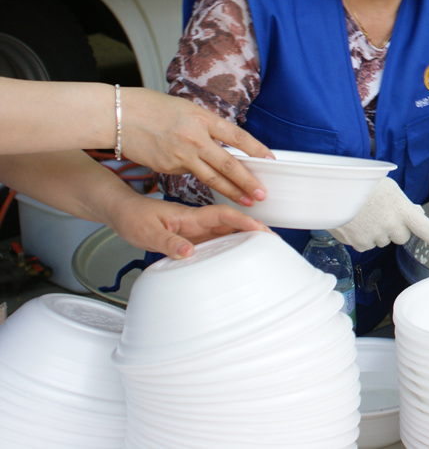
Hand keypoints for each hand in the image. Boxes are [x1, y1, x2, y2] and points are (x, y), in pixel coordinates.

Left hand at [106, 193, 270, 258]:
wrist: (121, 210)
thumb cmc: (133, 217)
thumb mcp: (146, 232)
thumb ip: (168, 242)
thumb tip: (189, 252)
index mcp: (189, 216)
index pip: (222, 216)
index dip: (243, 221)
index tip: (260, 228)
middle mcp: (196, 221)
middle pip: (231, 223)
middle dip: (253, 228)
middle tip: (272, 239)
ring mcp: (195, 227)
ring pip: (226, 230)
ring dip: (245, 235)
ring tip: (263, 245)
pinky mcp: (191, 234)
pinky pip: (215, 237)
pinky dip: (230, 241)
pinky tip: (237, 249)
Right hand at [122, 88, 270, 205]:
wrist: (118, 115)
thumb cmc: (151, 108)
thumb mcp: (187, 109)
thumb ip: (206, 126)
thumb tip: (223, 142)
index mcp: (203, 118)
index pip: (237, 136)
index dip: (256, 149)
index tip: (270, 159)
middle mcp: (195, 138)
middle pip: (228, 163)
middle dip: (247, 181)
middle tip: (262, 194)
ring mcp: (181, 154)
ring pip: (212, 177)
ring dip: (231, 191)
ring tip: (246, 202)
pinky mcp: (167, 167)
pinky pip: (188, 174)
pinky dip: (199, 178)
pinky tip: (205, 181)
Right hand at [330, 177, 428, 250]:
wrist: (333, 188)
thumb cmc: (362, 183)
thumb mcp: (389, 188)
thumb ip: (403, 204)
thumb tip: (415, 213)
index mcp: (402, 210)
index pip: (425, 228)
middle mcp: (391, 226)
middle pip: (403, 237)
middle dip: (397, 229)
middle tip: (384, 214)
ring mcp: (375, 236)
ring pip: (383, 241)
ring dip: (378, 232)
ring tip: (365, 214)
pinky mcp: (360, 243)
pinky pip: (367, 244)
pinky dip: (363, 236)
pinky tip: (356, 221)